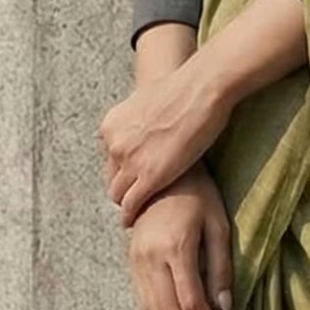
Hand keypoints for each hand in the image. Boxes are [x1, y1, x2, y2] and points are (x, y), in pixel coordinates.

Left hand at [99, 50, 230, 228]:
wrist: (200, 88)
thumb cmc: (185, 90)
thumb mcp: (146, 101)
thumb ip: (139, 119)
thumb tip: (147, 125)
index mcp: (111, 125)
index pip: (109, 159)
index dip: (122, 171)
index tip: (132, 179)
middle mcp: (114, 143)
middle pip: (111, 178)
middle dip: (123, 188)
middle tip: (136, 198)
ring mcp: (130, 161)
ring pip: (117, 194)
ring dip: (127, 203)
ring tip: (138, 212)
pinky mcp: (149, 177)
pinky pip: (131, 205)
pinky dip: (131, 215)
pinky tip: (136, 221)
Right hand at [126, 163, 234, 309]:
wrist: (158, 175)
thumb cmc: (197, 195)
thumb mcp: (218, 226)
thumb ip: (221, 268)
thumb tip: (224, 309)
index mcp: (175, 248)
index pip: (193, 304)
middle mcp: (151, 260)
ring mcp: (137, 264)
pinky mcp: (131, 264)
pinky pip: (145, 305)